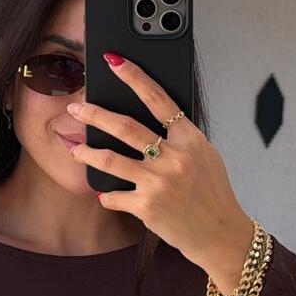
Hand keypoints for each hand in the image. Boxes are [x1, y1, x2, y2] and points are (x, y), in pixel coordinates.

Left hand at [65, 53, 256, 293]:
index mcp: (190, 139)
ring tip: (75, 148)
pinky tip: (104, 193)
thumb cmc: (212, 193)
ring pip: (110, 159)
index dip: (134, 77)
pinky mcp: (147, 207)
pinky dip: (106, 194)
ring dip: (87, 152)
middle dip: (94, 114)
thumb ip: (180, 137)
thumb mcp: (205, 156)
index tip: (114, 61)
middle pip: (125, 126)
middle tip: (75, 109)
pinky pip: (113, 195)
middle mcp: (174, 158)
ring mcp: (159, 182)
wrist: (221, 234)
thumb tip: (150, 119)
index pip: (158, 99)